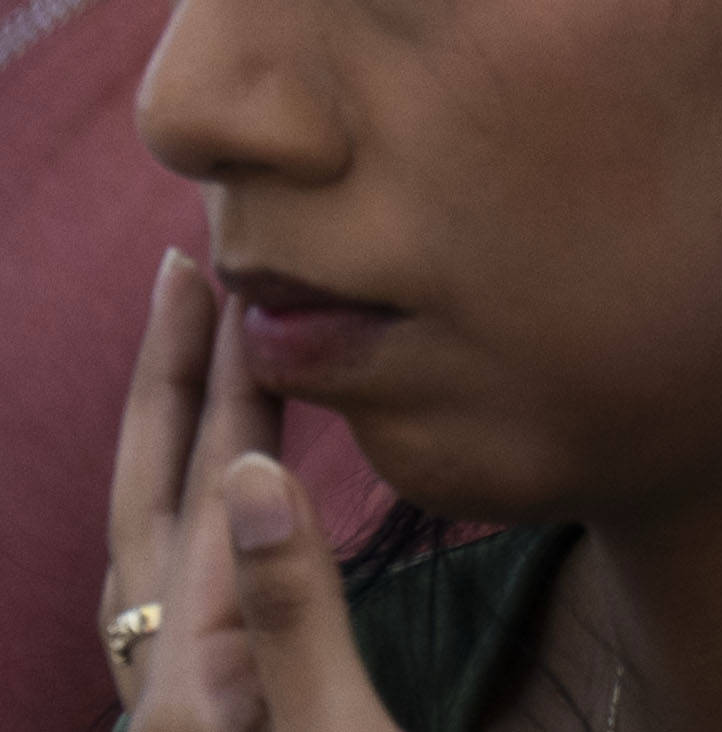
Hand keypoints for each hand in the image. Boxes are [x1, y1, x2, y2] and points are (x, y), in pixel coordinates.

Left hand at [107, 263, 380, 731]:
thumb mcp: (335, 730)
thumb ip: (293, 609)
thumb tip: (257, 472)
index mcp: (191, 680)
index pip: (211, 497)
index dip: (228, 384)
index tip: (241, 281)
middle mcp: (159, 684)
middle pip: (148, 506)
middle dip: (165, 383)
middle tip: (180, 274)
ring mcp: (175, 704)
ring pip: (150, 543)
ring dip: (170, 435)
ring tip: (197, 355)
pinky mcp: (206, 716)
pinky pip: (175, 579)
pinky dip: (186, 503)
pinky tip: (219, 489)